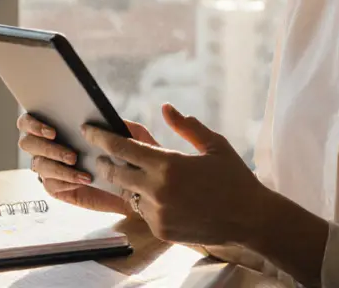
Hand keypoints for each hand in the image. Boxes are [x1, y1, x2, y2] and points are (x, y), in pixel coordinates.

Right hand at [18, 113, 159, 214]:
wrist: (135, 185)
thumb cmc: (129, 154)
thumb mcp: (129, 133)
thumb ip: (114, 123)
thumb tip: (96, 118)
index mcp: (58, 126)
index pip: (28, 121)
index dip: (32, 124)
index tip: (52, 131)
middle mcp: (48, 146)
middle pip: (27, 143)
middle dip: (46, 147)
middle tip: (71, 153)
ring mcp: (51, 167)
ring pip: (38, 165)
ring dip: (57, 166)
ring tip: (79, 166)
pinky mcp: (58, 187)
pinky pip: (50, 185)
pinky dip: (64, 181)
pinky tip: (81, 180)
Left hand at [82, 103, 267, 246]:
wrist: (250, 219)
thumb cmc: (235, 178)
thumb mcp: (214, 145)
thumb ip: (186, 126)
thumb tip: (166, 108)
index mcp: (168, 164)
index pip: (122, 147)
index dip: (101, 137)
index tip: (88, 130)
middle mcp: (157, 189)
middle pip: (115, 173)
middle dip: (105, 162)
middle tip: (101, 155)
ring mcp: (157, 212)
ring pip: (129, 193)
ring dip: (129, 183)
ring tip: (137, 175)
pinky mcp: (161, 230)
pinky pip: (143, 212)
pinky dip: (146, 201)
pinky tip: (161, 196)